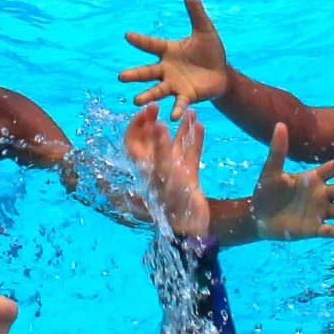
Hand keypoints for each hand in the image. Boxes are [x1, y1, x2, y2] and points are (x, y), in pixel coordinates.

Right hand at [120, 0, 231, 109]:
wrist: (223, 73)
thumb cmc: (210, 51)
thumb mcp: (204, 30)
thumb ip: (196, 13)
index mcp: (168, 50)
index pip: (151, 44)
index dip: (140, 40)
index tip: (127, 35)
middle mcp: (166, 68)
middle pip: (147, 71)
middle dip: (135, 75)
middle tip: (121, 77)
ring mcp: (174, 84)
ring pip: (157, 90)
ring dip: (147, 95)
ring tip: (136, 101)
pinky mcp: (186, 96)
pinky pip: (179, 103)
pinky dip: (176, 109)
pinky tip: (171, 116)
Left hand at [124, 99, 211, 239]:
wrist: (192, 227)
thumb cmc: (174, 201)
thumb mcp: (165, 171)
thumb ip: (161, 147)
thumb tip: (158, 123)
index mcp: (145, 166)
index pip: (133, 140)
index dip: (136, 124)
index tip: (146, 109)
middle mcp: (157, 166)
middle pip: (152, 139)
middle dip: (155, 122)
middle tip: (160, 106)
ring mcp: (174, 171)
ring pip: (175, 144)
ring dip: (181, 128)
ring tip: (190, 111)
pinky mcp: (189, 176)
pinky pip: (191, 153)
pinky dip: (195, 139)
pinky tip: (200, 126)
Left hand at [250, 122, 333, 242]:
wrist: (258, 216)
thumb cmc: (266, 191)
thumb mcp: (271, 170)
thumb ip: (278, 150)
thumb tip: (280, 124)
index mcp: (312, 178)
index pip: (333, 167)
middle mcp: (320, 194)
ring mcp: (319, 212)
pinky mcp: (313, 228)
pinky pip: (329, 230)